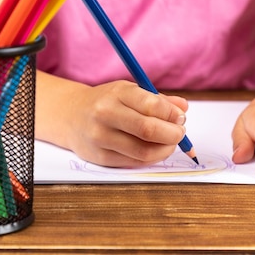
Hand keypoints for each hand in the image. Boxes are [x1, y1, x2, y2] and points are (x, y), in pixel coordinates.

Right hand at [60, 80, 188, 167]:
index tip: (181, 118)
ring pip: (143, 151)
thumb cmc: (107, 102)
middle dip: (173, 134)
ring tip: (169, 143)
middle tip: (180, 133)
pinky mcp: (100, 157)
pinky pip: (134, 162)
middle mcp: (106, 113)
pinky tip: (153, 150)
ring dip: (165, 149)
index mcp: (117, 93)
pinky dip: (150, 158)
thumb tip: (183, 108)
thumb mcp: (129, 92)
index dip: (173, 115)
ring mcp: (101, 137)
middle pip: (148, 130)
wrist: (71, 116)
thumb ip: (157, 100)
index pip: (152, 105)